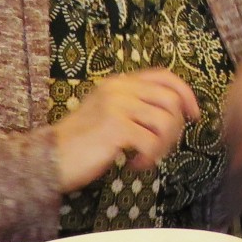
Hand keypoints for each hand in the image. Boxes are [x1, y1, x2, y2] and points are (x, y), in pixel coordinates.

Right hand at [52, 67, 198, 190]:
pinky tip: (133, 165)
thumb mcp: (108, 112)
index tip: (193, 115)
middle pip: (171, 100)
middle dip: (175, 128)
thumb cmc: (81, 141)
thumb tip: (175, 113)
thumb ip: (135, 105)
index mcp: (119, 82)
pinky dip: (149, 158)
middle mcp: (119, 88)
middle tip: (162, 147)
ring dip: (163, 146)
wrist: (48, 157)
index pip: (164, 76)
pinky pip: (152, 142)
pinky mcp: (116, 127)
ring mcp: (117, 106)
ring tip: (145, 157)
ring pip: (166, 122)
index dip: (186, 94)